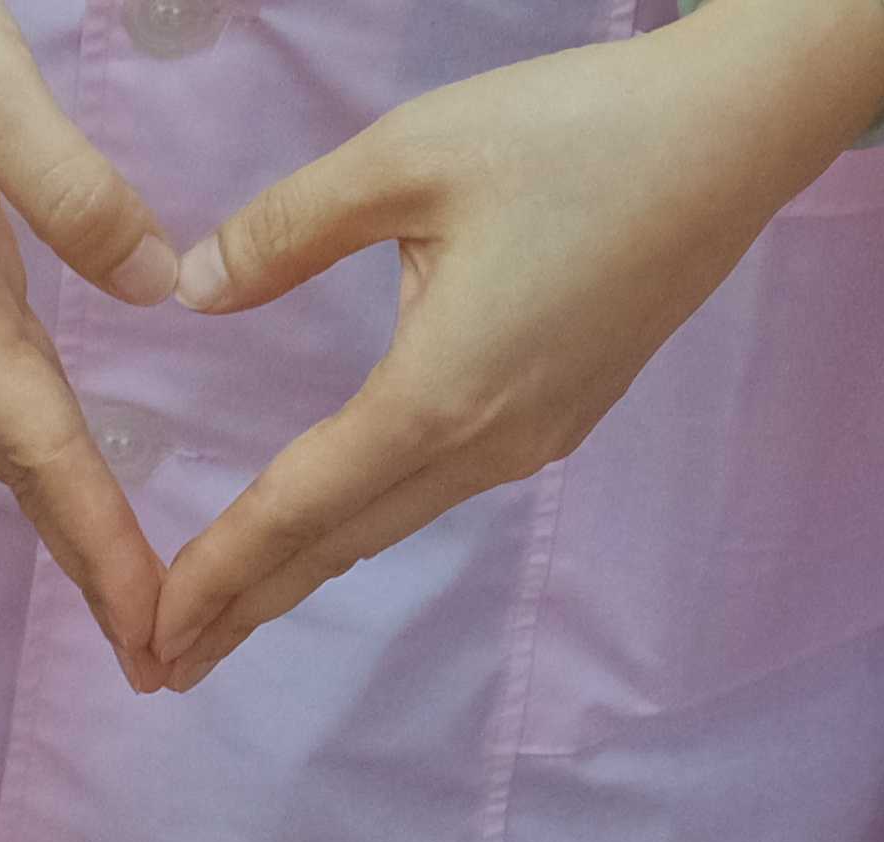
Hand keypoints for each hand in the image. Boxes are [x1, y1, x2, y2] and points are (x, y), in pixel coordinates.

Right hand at [0, 0, 188, 667]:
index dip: (97, 540)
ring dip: (70, 518)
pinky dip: (49, 450)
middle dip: (88, 564)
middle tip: (156, 656)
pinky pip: (4, 385)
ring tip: (131, 594)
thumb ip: (73, 191)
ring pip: (12, 433)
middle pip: (21, 467)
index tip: (150, 625)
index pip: (36, 444)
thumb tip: (155, 285)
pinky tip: (78, 478)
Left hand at [148, 0, 883, 692]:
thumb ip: (289, 230)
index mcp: (439, 395)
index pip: (297, 509)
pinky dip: (361, 524)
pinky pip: (435, 491)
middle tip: (161, 667)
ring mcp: (530, 440)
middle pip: (339, 546)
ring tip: (227, 619)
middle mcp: (487, 444)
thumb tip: (194, 291)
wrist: (731, 136)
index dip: (218, 574)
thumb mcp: (407, 156)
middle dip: (246, 608)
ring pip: (388, 524)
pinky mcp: (558, 415)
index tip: (151, 631)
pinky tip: (328, 531)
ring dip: (302, 574)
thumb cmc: (576, 132)